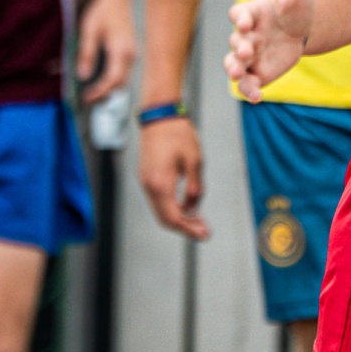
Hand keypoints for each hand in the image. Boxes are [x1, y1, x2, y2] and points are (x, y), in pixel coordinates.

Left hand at [75, 0, 136, 102]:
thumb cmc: (102, 12)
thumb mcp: (89, 31)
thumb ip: (87, 54)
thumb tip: (83, 76)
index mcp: (121, 51)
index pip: (113, 79)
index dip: (100, 92)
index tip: (85, 97)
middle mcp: (131, 55)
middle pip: (121, 84)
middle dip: (104, 95)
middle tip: (85, 100)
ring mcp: (133, 55)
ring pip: (124, 81)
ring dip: (108, 90)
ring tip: (90, 94)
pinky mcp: (130, 54)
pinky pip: (124, 73)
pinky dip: (112, 82)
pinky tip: (98, 82)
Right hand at [138, 115, 207, 240]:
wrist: (159, 116)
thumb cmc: (178, 135)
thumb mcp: (194, 161)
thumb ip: (194, 188)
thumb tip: (194, 208)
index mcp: (160, 183)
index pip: (173, 217)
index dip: (189, 229)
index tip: (204, 235)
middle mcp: (149, 186)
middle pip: (164, 218)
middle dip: (184, 227)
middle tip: (204, 231)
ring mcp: (145, 182)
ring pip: (160, 210)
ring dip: (178, 218)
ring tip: (199, 220)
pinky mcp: (147, 177)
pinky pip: (158, 200)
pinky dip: (172, 207)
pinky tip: (187, 206)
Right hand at [225, 0, 312, 102]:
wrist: (301, 25)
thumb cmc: (295, 3)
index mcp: (251, 12)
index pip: (238, 14)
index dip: (240, 18)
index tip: (246, 22)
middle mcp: (245, 35)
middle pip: (235, 42)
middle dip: (239, 47)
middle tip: (247, 52)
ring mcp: (250, 55)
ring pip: (234, 64)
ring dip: (234, 70)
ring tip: (238, 76)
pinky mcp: (258, 72)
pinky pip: (249, 82)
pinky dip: (249, 90)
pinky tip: (257, 97)